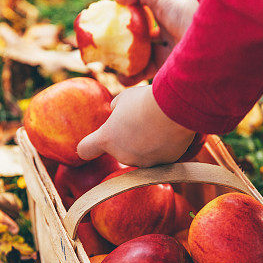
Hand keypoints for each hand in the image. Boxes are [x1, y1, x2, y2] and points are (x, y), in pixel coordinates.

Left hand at [76, 85, 196, 166]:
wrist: (177, 109)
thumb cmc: (146, 100)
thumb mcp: (124, 99)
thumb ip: (116, 109)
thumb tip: (116, 112)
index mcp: (107, 138)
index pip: (85, 150)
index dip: (88, 146)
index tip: (92, 142)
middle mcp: (123, 156)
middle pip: (120, 150)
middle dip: (127, 139)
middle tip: (140, 120)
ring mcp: (144, 162)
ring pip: (141, 154)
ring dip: (146, 143)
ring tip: (158, 124)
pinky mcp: (164, 163)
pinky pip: (160, 155)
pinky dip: (163, 146)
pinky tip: (170, 131)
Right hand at [114, 0, 197, 85]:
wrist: (205, 36)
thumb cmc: (183, 12)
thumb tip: (116, 0)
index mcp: (166, 27)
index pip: (144, 32)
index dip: (128, 34)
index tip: (112, 36)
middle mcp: (169, 45)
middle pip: (143, 52)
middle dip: (125, 56)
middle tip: (110, 57)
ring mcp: (169, 62)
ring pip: (144, 69)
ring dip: (127, 72)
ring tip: (115, 71)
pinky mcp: (168, 77)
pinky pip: (149, 83)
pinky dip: (134, 82)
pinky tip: (123, 79)